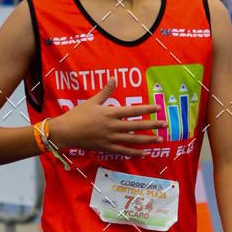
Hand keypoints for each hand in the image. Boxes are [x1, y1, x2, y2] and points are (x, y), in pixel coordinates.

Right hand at [49, 78, 167, 155]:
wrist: (66, 132)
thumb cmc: (77, 115)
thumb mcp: (92, 101)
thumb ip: (105, 91)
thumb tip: (114, 77)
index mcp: (110, 113)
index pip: (133, 110)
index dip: (147, 109)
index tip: (158, 108)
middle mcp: (113, 126)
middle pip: (137, 126)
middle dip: (153, 125)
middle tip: (166, 125)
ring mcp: (110, 138)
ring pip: (133, 140)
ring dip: (147, 140)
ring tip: (159, 139)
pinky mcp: (106, 148)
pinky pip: (123, 151)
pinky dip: (134, 153)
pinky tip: (144, 153)